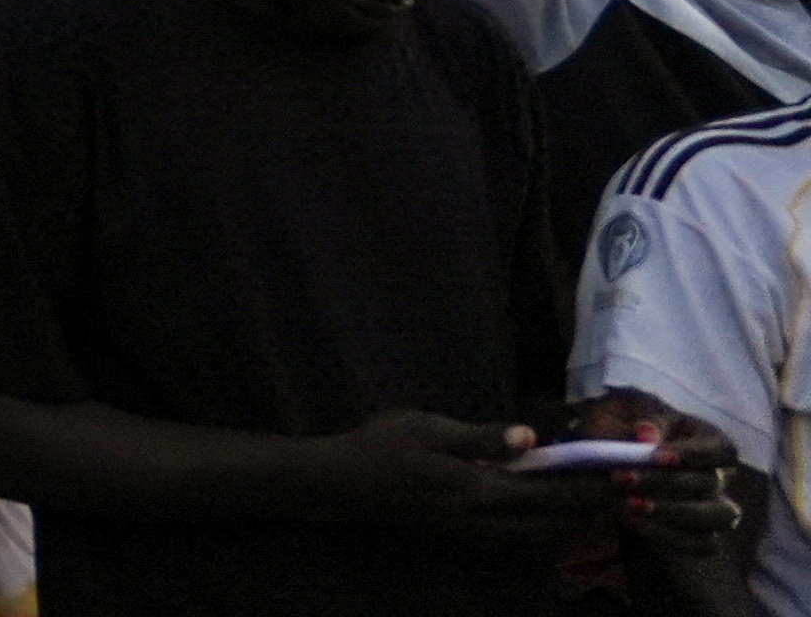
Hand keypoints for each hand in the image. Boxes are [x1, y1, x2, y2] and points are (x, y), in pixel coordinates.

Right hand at [304, 411, 620, 527]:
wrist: (343, 485)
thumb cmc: (382, 446)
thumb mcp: (429, 429)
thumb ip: (482, 437)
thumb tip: (532, 438)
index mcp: (480, 490)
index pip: (551, 492)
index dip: (591, 486)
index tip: (624, 475)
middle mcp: (486, 521)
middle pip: (554, 521)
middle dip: (590, 507)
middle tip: (620, 488)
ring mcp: (476, 535)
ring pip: (540, 535)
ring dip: (570, 518)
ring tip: (593, 499)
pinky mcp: (466, 538)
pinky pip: (520, 537)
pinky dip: (544, 525)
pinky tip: (548, 510)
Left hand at [566, 389, 749, 554]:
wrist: (596, 469)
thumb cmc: (616, 430)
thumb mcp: (621, 412)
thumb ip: (639, 420)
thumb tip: (647, 433)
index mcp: (705, 438)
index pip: (720, 449)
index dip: (694, 454)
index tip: (658, 457)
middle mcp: (716, 475)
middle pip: (711, 483)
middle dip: (665, 482)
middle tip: (621, 478)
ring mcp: (713, 509)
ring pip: (716, 517)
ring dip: (671, 511)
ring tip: (628, 504)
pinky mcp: (700, 537)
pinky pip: (702, 544)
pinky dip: (669, 535)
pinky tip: (633, 523)